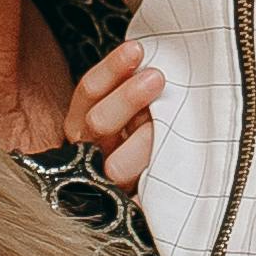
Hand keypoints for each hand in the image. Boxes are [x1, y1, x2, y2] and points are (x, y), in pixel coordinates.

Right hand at [69, 43, 161, 191]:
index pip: (90, 91)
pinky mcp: (127, 205)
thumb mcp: (136, 107)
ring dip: (142, 142)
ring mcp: (107, 179)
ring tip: (164, 127)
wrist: (148, 192)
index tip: (136, 49)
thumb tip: (154, 56)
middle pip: (98, 122)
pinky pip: (138, 199)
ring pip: (116, 164)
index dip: (111, 70)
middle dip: (126, 99)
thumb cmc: (146, 133)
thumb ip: (139, 87)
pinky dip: (153, 186)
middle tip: (156, 78)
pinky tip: (169, 173)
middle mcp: (91, 149)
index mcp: (86, 121)